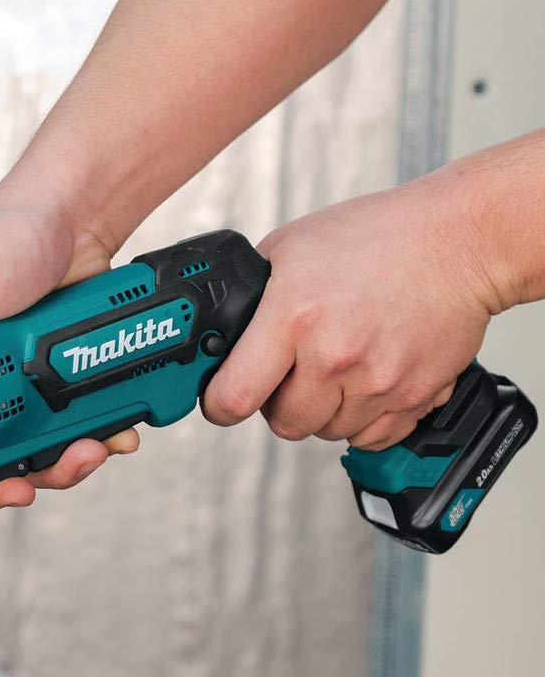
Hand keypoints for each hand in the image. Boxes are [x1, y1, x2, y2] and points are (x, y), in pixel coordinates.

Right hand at [0, 188, 138, 511]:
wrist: (78, 220)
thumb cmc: (4, 236)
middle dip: (0, 484)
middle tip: (23, 487)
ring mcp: (14, 386)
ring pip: (27, 455)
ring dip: (57, 466)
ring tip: (81, 453)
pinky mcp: (55, 384)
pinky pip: (69, 430)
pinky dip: (91, 439)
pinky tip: (108, 432)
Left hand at [202, 176, 501, 448]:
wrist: (457, 240)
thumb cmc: (376, 237)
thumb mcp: (289, 249)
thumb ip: (253, 299)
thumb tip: (225, 336)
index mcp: (292, 317)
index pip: (235, 396)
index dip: (219, 405)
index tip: (220, 401)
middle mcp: (334, 355)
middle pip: (284, 423)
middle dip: (278, 403)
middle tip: (290, 374)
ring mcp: (377, 380)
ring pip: (328, 431)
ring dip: (324, 409)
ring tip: (335, 367)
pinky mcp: (414, 396)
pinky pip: (371, 439)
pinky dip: (362, 420)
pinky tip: (364, 383)